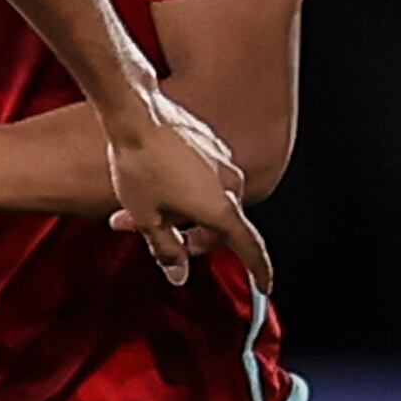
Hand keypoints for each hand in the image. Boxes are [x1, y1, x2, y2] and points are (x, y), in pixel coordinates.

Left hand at [103, 87, 274, 290]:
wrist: (135, 114)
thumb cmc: (140, 164)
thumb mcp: (146, 218)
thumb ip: (166, 250)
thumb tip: (178, 275)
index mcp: (221, 207)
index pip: (249, 248)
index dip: (258, 271)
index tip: (265, 286)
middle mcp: (231, 184)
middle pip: (220, 227)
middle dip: (189, 238)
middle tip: (155, 239)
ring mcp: (223, 162)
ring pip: (209, 202)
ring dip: (180, 214)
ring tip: (138, 210)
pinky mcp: (211, 146)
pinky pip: (204, 180)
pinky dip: (183, 192)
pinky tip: (153, 186)